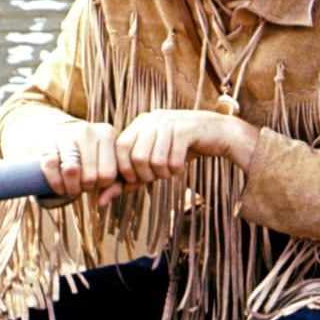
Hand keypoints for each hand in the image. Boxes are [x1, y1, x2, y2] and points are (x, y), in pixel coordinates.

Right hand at [39, 120, 119, 202]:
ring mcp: (66, 135)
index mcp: (107, 134)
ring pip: (71, 171)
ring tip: (74, 190)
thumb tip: (101, 202)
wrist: (68, 134)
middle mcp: (87, 131)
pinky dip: (55, 184)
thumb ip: (116, 184)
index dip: (103, 184)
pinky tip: (60, 189)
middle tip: (85, 186)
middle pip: (89, 175)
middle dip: (87, 187)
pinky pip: (50, 167)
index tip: (99, 182)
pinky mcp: (48, 143)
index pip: (108, 173)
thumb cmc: (95, 154)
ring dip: (71, 188)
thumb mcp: (111, 163)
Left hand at [104, 109, 260, 203]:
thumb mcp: (153, 164)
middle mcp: (153, 118)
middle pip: (135, 156)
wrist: (219, 133)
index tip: (139, 179)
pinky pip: (172, 160)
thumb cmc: (183, 149)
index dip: (126, 170)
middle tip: (158, 177)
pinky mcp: (186, 129)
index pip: (119, 149)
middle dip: (145, 175)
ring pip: (153, 160)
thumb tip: (99, 202)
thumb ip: (127, 179)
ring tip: (171, 171)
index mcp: (141, 122)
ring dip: (163, 174)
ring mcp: (170, 121)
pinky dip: (176, 170)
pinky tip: (182, 166)